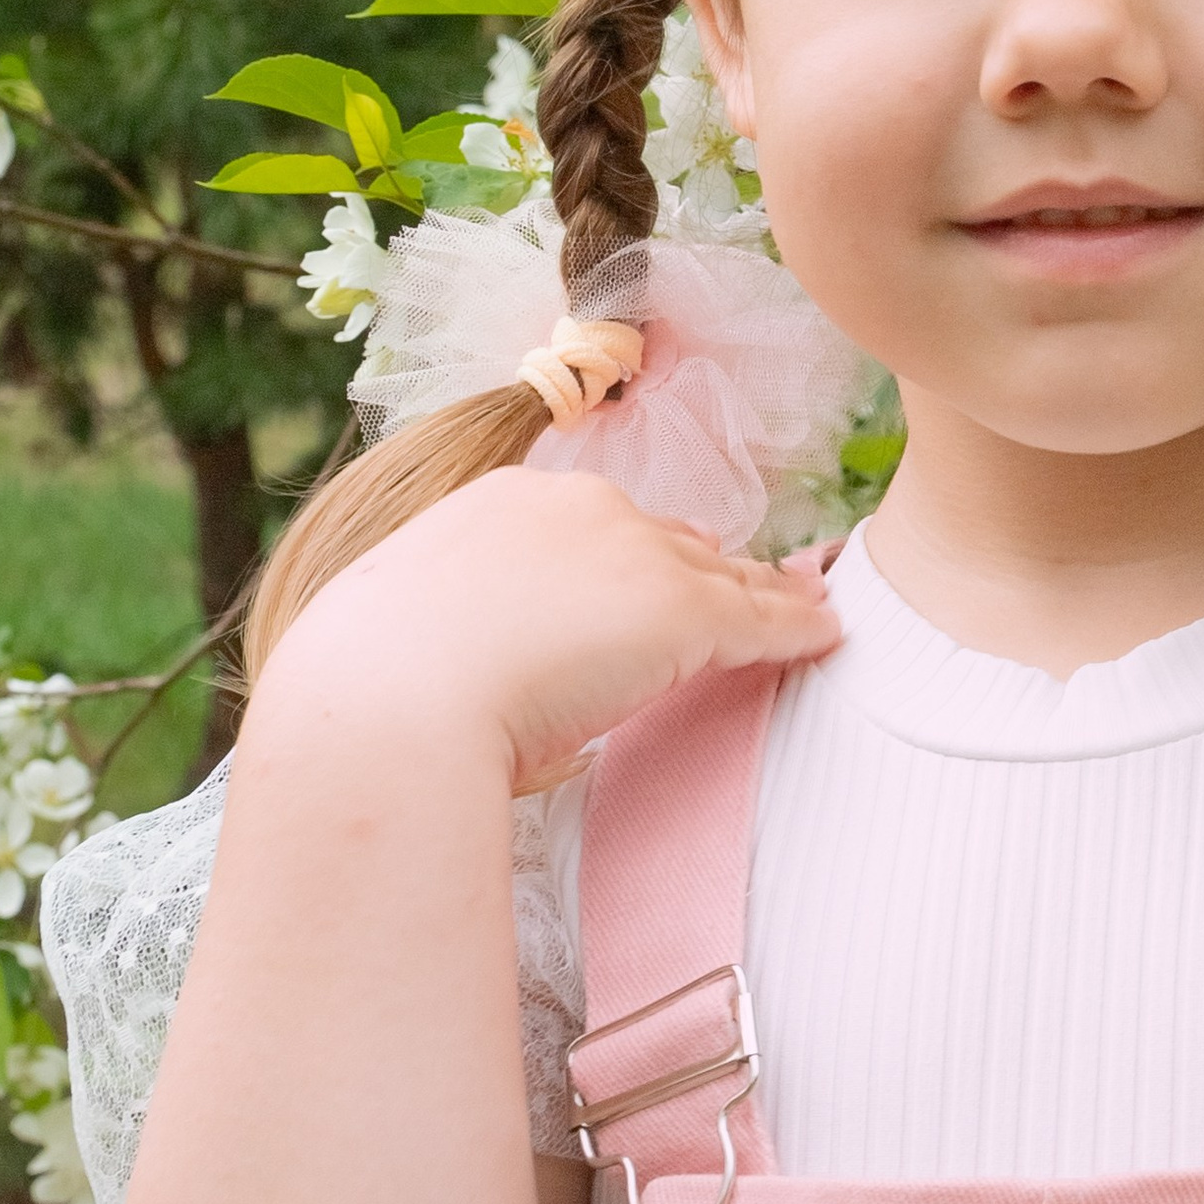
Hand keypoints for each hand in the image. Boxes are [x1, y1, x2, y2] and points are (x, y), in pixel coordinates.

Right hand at [249, 466, 839, 797]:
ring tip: (807, 607)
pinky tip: (827, 637)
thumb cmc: (376, 686)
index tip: (672, 566)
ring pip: (724, 579)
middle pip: (671, 541)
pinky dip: (798, 630)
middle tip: (755, 585)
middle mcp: (578, 511)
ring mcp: (635, 557)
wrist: (389, 697)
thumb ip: (465, 628)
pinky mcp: (682, 613)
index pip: (597, 524)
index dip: (641, 552)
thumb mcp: (416, 633)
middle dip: (712, 568)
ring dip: (768, 596)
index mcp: (507, 506)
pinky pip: (760, 622)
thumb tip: (486, 670)